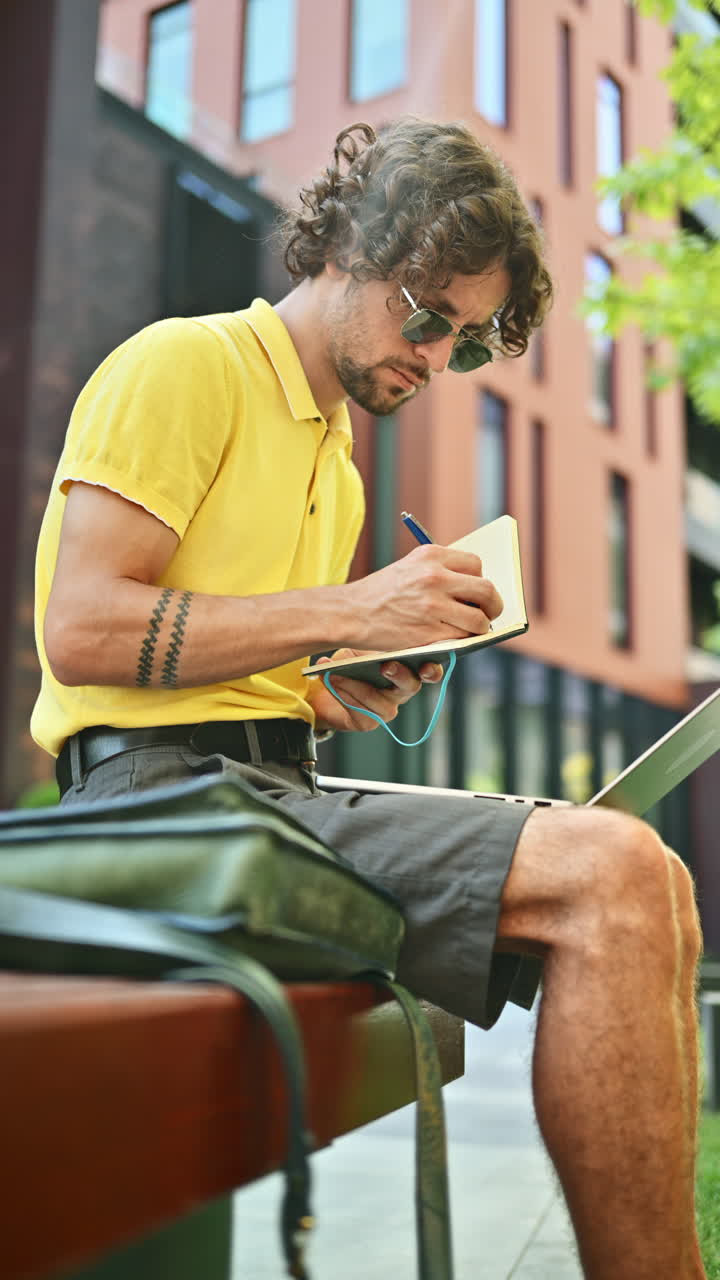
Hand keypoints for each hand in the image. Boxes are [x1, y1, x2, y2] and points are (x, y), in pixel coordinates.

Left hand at [308, 648, 443, 733]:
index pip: (429, 672)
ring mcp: (386, 710)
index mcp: (407, 670)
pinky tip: (329, 680)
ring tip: (335, 671)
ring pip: (377, 699)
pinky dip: (342, 693)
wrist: (327, 685)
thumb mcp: (356, 648)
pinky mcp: (368, 722)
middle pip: (410, 686)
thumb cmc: (350, 662)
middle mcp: (401, 692)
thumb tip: (351, 647)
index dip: (432, 669)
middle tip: (386, 666)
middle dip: (400, 675)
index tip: (426, 664)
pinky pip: (358, 709)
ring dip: (355, 683)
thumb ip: (361, 647)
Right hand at [343, 545, 503, 652]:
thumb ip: (439, 570)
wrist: (351, 613)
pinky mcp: (429, 632)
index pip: (476, 564)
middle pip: (486, 590)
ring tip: (471, 629)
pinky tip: (452, 638)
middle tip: (489, 613)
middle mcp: (435, 577)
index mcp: (431, 555)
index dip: (480, 579)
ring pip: (479, 619)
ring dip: (480, 627)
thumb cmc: (381, 592)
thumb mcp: (409, 567)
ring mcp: (433, 606)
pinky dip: (462, 640)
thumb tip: (473, 586)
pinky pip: (461, 638)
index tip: (477, 592)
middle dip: (493, 605)